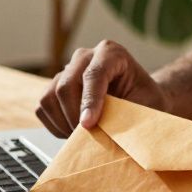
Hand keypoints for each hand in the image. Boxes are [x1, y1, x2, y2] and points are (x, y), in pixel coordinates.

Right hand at [36, 40, 167, 137]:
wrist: (140, 99)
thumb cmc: (146, 101)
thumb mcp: (147, 106)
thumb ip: (129, 115)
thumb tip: (110, 134)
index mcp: (111, 53)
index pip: (94, 74)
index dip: (90, 101)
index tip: (89, 125)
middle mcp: (85, 57)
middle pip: (66, 85)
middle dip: (74, 117)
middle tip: (87, 138)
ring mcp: (67, 70)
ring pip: (50, 96)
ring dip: (63, 123)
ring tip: (82, 136)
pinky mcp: (55, 86)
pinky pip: (44, 107)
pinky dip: (56, 125)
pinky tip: (73, 131)